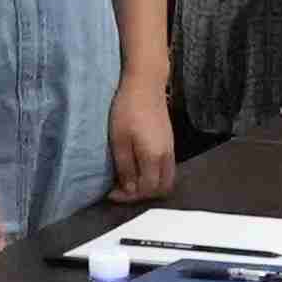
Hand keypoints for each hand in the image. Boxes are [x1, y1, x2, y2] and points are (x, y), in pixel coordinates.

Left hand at [105, 81, 176, 205]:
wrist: (146, 85)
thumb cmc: (128, 110)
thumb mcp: (119, 140)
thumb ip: (126, 167)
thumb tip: (130, 190)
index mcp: (153, 158)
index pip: (146, 189)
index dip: (128, 196)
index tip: (111, 192)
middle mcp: (166, 157)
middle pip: (161, 189)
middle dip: (141, 195)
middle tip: (122, 190)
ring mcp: (171, 150)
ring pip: (167, 180)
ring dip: (149, 186)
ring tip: (130, 181)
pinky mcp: (170, 143)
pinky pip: (167, 169)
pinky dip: (155, 176)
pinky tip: (139, 168)